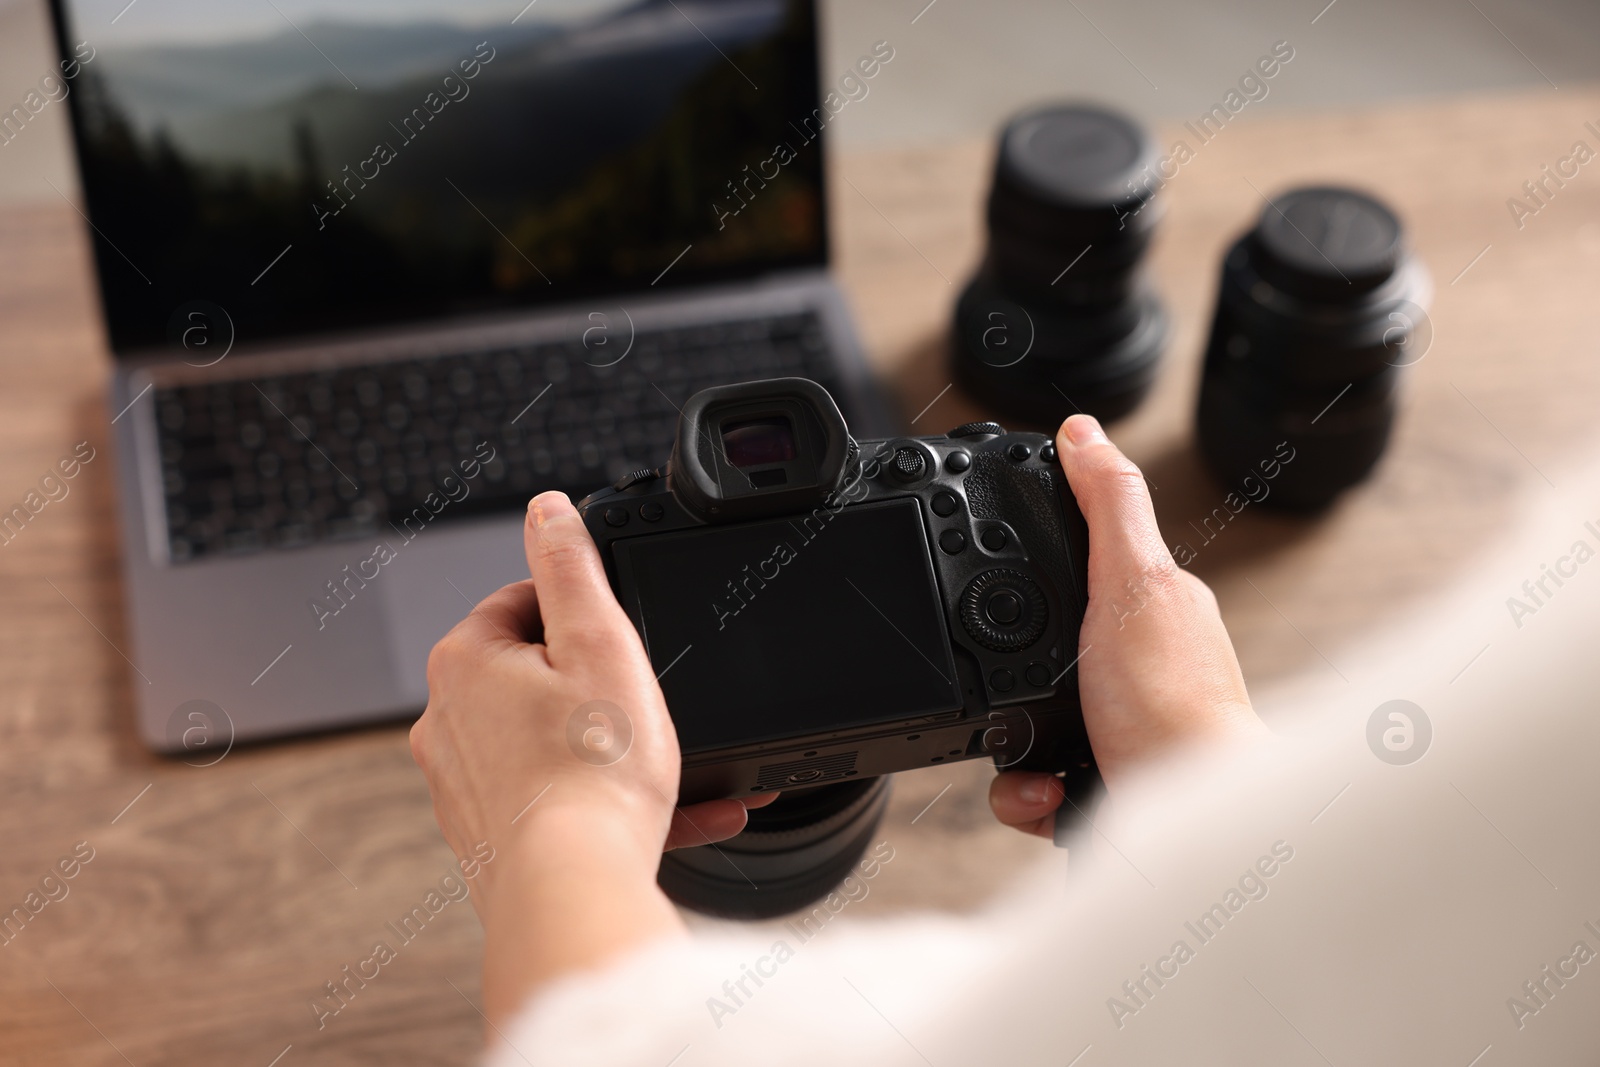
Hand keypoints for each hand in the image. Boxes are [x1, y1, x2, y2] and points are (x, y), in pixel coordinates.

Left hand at [409, 490, 772, 1021]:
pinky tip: (679, 814)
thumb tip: (547, 508)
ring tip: (675, 767)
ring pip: (552, 742)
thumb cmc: (592, 774)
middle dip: (601, 686)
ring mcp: (464, 784)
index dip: (586, 618)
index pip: (526, 602)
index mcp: (466, 661)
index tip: (623, 644)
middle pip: (538, 674)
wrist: (575, 889)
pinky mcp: (489, 836)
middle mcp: (448, 721)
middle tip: (648, 707)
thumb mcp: (600, 641)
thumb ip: (571, 565)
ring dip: (615, 749)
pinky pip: (558, 800)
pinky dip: (608, 801)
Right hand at [990, 415, 1267, 836]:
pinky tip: (1046, 792)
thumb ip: (1108, 505)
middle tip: (1015, 687)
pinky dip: (1026, 791)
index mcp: (1152, 610)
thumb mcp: (1133, 583)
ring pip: (1023, 720)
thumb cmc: (1178, 709)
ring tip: (1033, 754)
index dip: (1030, 566)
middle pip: (1034, 650)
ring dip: (1011, 745)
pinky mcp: (1097, 787)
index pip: (1076, 564)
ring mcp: (1117, 730)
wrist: (1192, 827)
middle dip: (1006, 675)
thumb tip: (1084, 431)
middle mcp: (1136, 669)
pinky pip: (1029, 781)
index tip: (989, 571)